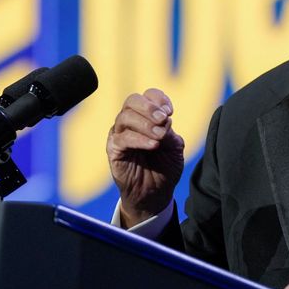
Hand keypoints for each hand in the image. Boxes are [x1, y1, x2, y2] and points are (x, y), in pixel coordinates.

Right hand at [107, 88, 184, 226]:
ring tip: (160, 136)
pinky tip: (153, 145)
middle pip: (132, 100)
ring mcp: (120, 135)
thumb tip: (164, 119)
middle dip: (149, 107)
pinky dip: (139, 139)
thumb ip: (169, 132)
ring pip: (125, 117)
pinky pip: (122, 139)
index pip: (148, 96)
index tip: (170, 111)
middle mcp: (131, 122)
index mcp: (147, 117)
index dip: (159, 99)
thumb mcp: (174, 147)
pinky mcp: (114, 150)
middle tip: (163, 118)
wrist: (156, 193)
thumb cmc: (165, 167)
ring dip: (145, 124)